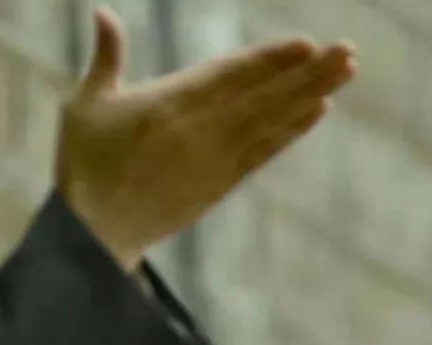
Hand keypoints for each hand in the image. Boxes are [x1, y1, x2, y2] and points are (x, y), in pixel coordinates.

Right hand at [54, 6, 357, 271]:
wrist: (93, 235)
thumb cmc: (82, 165)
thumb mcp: (84, 105)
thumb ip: (104, 57)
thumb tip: (101, 10)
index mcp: (164, 106)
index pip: (228, 76)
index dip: (269, 60)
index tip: (306, 44)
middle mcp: (196, 132)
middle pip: (260, 96)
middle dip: (307, 72)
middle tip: (349, 50)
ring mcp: (210, 161)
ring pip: (269, 122)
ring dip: (310, 94)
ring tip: (347, 71)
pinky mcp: (216, 186)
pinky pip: (262, 152)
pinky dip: (291, 131)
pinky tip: (317, 110)